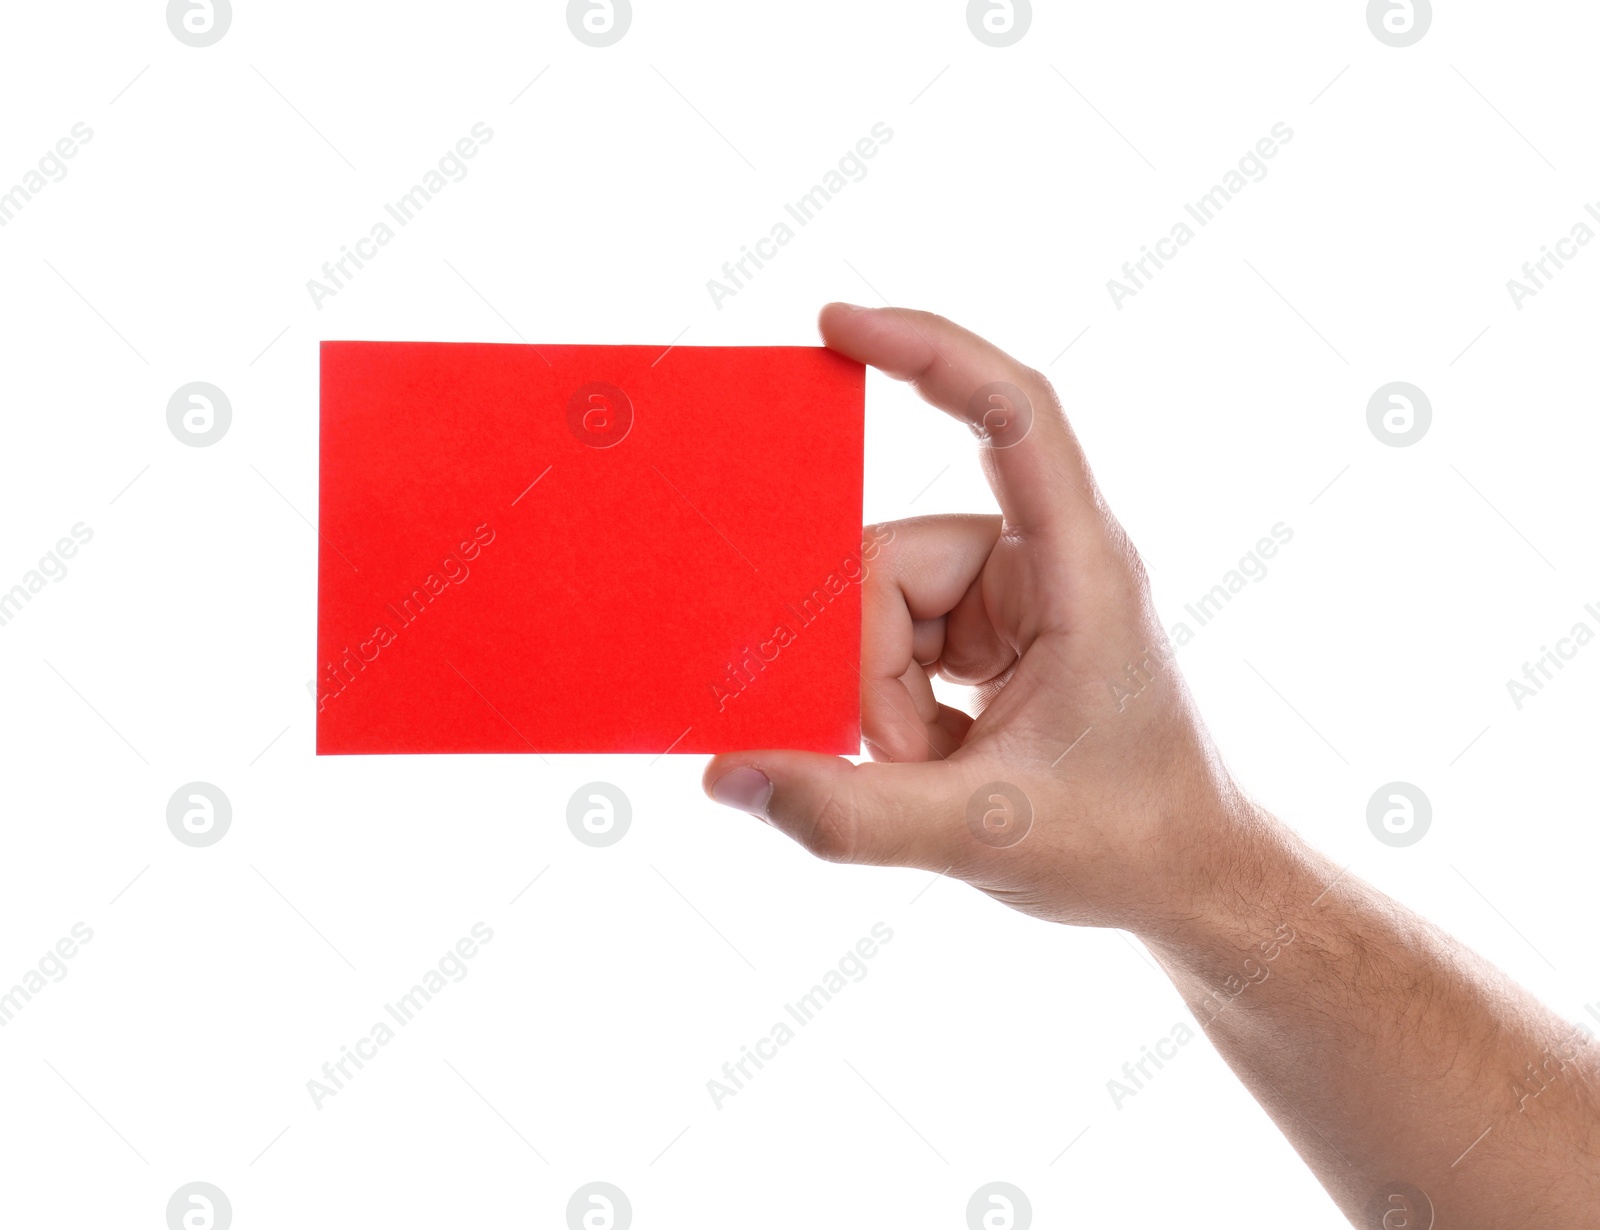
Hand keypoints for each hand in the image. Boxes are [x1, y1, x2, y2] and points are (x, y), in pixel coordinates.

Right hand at [702, 304, 1256, 938]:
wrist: (1190, 880)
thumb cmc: (1129, 843)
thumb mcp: (983, 835)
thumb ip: (849, 813)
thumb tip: (727, 774)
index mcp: (1081, 569)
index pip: (1013, 413)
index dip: (928, 350)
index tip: (834, 324)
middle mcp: (1049, 561)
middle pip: (894, 559)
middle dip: (867, 667)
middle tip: (908, 758)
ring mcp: (1016, 595)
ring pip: (883, 606)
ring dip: (880, 700)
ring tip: (937, 771)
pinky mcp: (993, 630)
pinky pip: (894, 636)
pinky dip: (890, 704)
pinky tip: (934, 757)